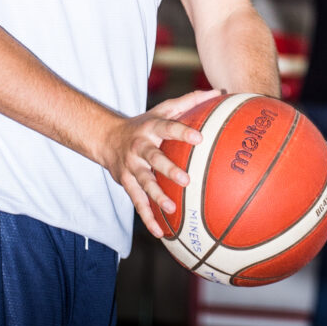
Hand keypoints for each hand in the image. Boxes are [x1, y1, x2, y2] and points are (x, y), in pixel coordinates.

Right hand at [103, 90, 220, 237]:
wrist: (106, 139)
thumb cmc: (144, 125)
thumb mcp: (162, 111)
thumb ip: (189, 102)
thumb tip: (220, 92)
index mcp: (150, 128)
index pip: (167, 128)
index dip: (182, 132)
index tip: (199, 138)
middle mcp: (139, 148)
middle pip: (153, 159)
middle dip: (167, 169)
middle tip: (185, 180)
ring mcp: (131, 167)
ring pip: (143, 183)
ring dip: (156, 197)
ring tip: (172, 210)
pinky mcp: (126, 184)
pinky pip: (137, 203)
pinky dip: (148, 218)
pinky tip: (161, 233)